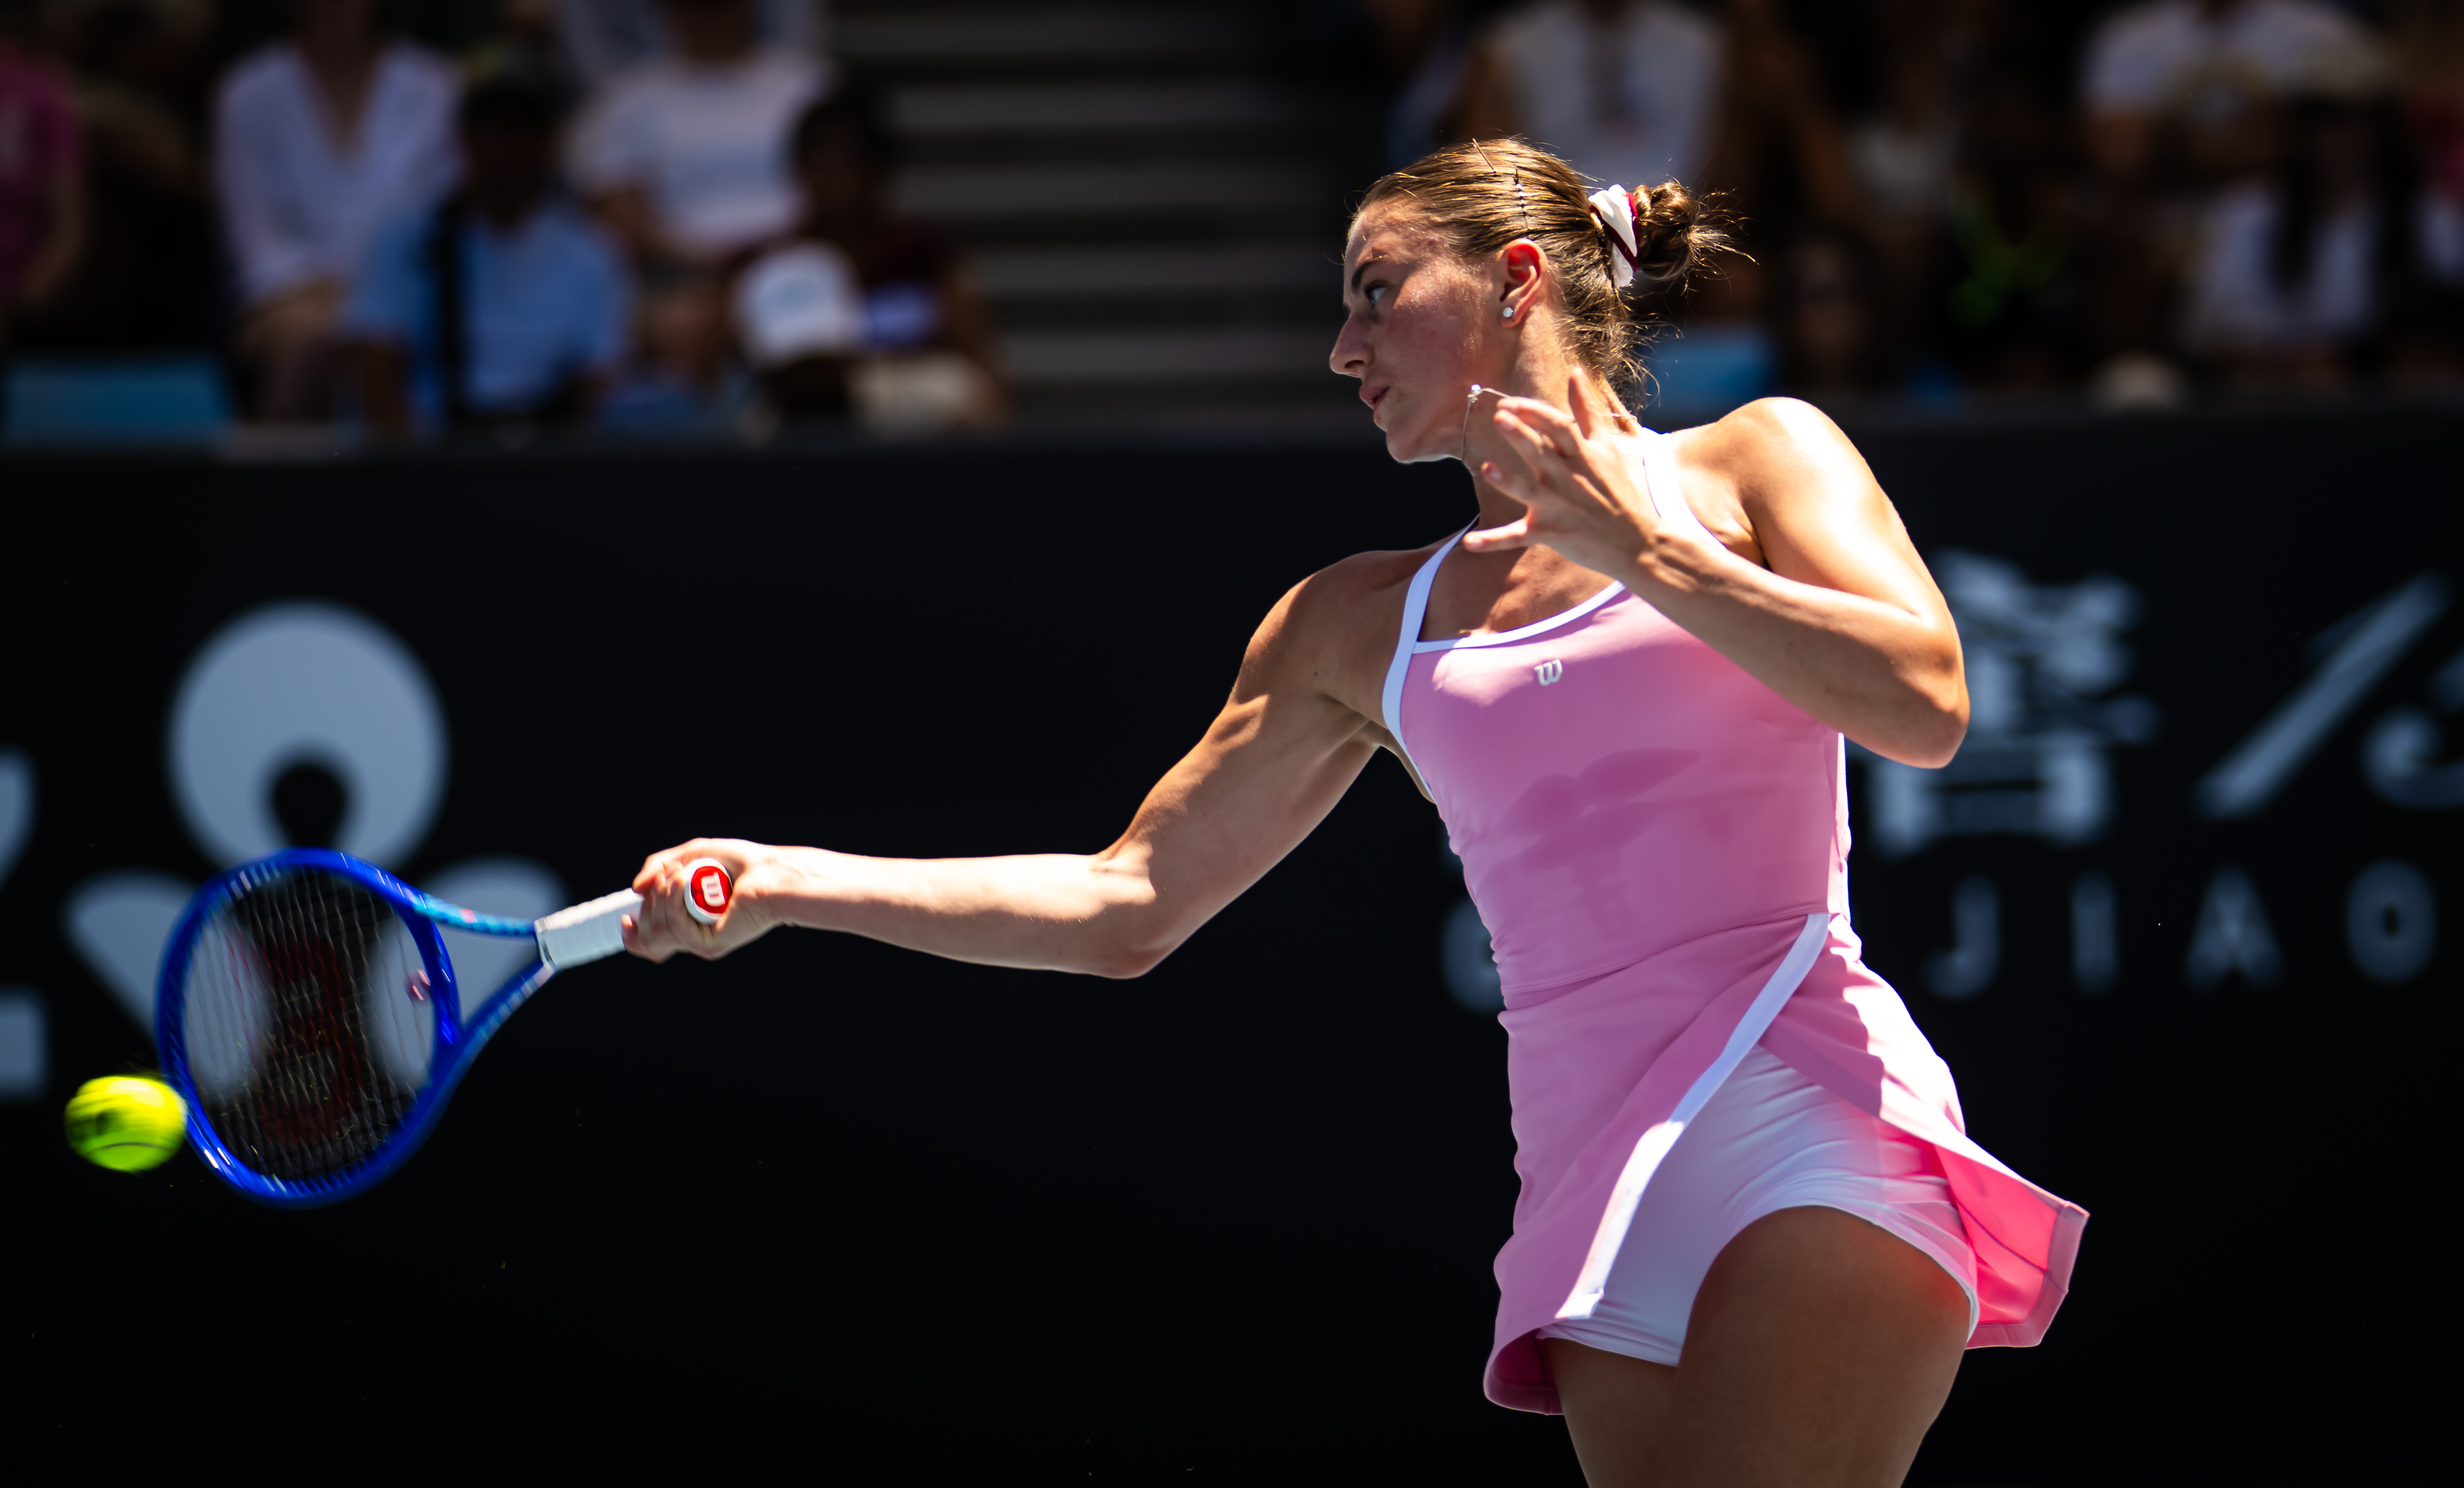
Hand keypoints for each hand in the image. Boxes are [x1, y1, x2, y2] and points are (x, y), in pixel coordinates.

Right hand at [623, 838, 780, 961]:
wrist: (772, 873)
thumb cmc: (740, 863)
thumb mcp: (691, 854)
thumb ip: (659, 869)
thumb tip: (635, 890)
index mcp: (689, 926)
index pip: (650, 946)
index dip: (632, 936)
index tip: (628, 916)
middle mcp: (694, 940)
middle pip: (648, 939)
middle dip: (649, 903)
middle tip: (668, 874)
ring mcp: (703, 943)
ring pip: (658, 931)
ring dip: (660, 896)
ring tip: (679, 871)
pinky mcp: (712, 942)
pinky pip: (676, 926)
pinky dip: (672, 899)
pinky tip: (682, 879)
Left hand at [1462, 376, 1670, 579]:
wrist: (1637, 541)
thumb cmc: (1618, 491)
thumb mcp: (1606, 445)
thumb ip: (1586, 410)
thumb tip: (1575, 372)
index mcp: (1581, 455)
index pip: (1557, 426)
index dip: (1532, 412)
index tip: (1508, 402)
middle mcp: (1567, 478)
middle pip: (1541, 452)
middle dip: (1521, 434)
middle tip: (1499, 416)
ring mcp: (1557, 507)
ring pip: (1528, 492)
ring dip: (1507, 481)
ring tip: (1486, 469)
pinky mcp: (1548, 533)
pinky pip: (1516, 537)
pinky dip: (1493, 541)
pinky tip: (1468, 542)